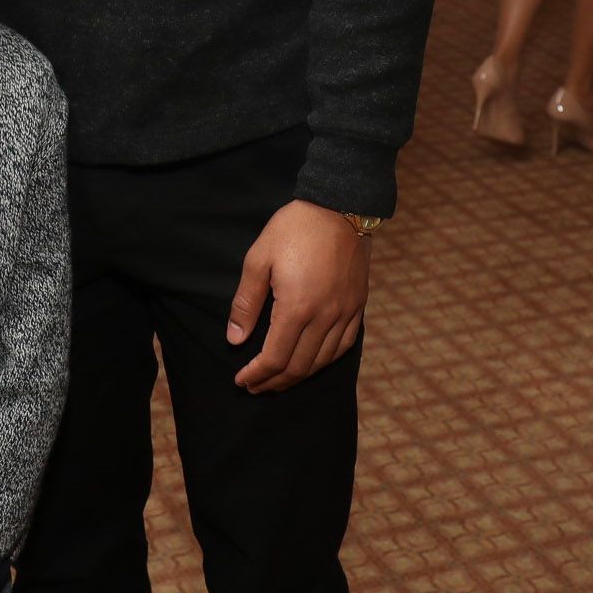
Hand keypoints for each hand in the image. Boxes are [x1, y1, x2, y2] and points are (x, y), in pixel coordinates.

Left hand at [228, 200, 369, 394]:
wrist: (339, 206)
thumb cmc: (293, 229)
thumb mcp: (258, 259)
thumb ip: (246, 302)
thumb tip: (235, 339)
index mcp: (297, 307)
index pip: (275, 358)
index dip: (257, 375)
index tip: (241, 380)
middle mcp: (325, 316)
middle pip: (299, 366)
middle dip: (274, 382)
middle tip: (255, 386)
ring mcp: (345, 312)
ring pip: (322, 361)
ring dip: (299, 376)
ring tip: (279, 379)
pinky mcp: (358, 305)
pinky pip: (344, 345)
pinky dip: (325, 360)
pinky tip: (313, 361)